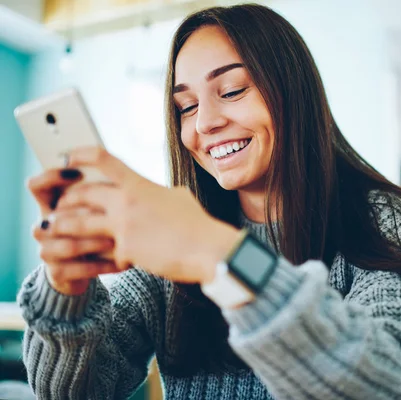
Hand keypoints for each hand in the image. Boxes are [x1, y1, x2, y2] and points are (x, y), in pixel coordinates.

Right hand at [27, 168, 118, 295]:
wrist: (84, 267)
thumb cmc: (95, 229)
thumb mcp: (96, 209)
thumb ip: (99, 192)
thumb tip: (118, 173)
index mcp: (50, 206)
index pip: (36, 185)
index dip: (52, 177)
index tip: (79, 174)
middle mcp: (44, 226)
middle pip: (56, 217)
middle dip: (86, 216)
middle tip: (110, 216)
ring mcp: (47, 250)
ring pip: (68, 245)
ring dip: (95, 243)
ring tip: (117, 242)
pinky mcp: (56, 272)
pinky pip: (78, 268)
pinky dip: (102, 265)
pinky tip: (121, 264)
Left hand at [50, 147, 240, 283]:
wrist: (208, 249)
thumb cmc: (197, 224)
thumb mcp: (178, 197)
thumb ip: (157, 192)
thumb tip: (155, 191)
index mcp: (141, 185)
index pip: (103, 160)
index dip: (80, 154)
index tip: (66, 156)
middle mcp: (128, 201)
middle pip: (82, 193)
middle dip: (66, 199)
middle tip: (60, 205)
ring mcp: (124, 226)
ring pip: (77, 223)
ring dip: (62, 226)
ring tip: (53, 230)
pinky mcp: (125, 251)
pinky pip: (97, 252)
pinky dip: (88, 255)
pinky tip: (81, 258)